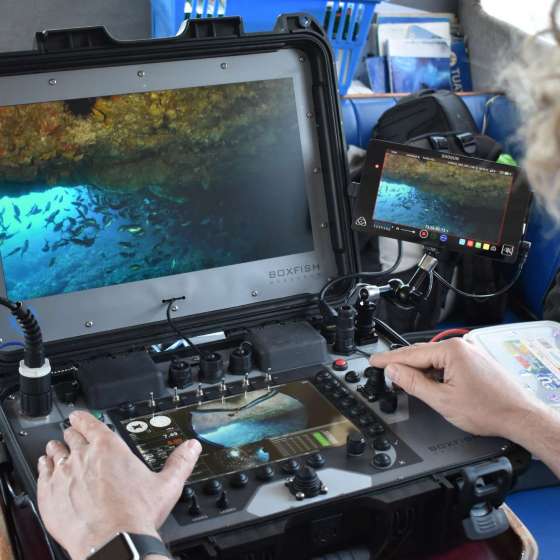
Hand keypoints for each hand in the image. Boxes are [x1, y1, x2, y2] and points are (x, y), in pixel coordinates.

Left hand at [37, 411, 200, 559]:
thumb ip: (180, 462)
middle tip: (73, 434)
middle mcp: (82, 456)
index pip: (89, 423)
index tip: (79, 416)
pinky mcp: (49, 495)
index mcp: (108, 447)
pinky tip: (45, 468)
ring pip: (54, 452)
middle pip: (71, 436)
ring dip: (56, 449)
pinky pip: (42, 474)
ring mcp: (63, 475)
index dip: (82, 418)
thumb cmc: (135, 514)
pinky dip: (43, 468)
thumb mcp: (167, 484)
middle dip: (72, 434)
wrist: (112, 542)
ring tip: (57, 449)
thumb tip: (191, 448)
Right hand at [370, 338, 542, 438]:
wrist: (520, 416)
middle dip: (401, 363)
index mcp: (451, 351)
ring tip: (404, 380)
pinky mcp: (473, 361)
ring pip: (433, 359)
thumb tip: (394, 371)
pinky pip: (445, 362)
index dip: (389, 359)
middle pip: (421, 354)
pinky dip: (433, 371)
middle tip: (383, 370)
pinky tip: (428, 382)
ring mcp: (468, 352)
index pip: (410, 354)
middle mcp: (460, 347)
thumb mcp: (441, 400)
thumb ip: (413, 383)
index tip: (373, 361)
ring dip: (418, 369)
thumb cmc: (489, 409)